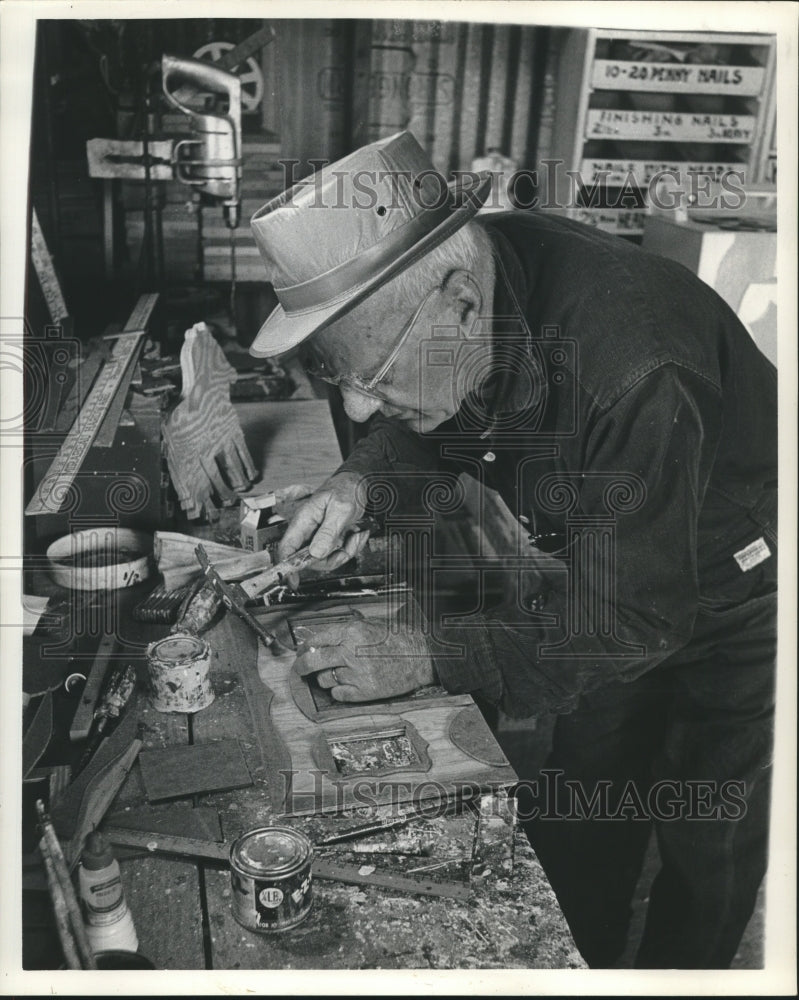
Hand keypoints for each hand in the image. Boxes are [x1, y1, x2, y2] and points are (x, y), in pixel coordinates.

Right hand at [277, 471, 369, 571]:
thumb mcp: (341, 509)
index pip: (287, 547)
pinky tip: (356, 533)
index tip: (293, 582)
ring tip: (355, 534)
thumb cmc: (346, 489)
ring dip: (346, 550)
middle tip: (349, 543)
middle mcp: (308, 530)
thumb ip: (328, 532)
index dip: (287, 566)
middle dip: (333, 557)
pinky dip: (351, 547)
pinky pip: (337, 553)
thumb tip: (315, 553)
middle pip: (311, 559)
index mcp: (304, 520)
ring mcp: (318, 536)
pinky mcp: (329, 539)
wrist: (358, 483)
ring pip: (326, 559)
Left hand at [293, 615, 435, 701]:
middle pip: (312, 662)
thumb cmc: (397, 639)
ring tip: (339, 673)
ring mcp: (357, 673)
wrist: (420, 656)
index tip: (301, 652)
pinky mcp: (364, 692)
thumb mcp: (369, 625)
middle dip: (301, 667)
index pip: (315, 640)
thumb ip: (344, 632)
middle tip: (300, 669)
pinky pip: (338, 694)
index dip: (304, 648)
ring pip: (324, 680)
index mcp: (351, 632)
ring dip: (326, 678)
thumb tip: (318, 642)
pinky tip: (349, 684)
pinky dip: (339, 691)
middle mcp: (350, 652)